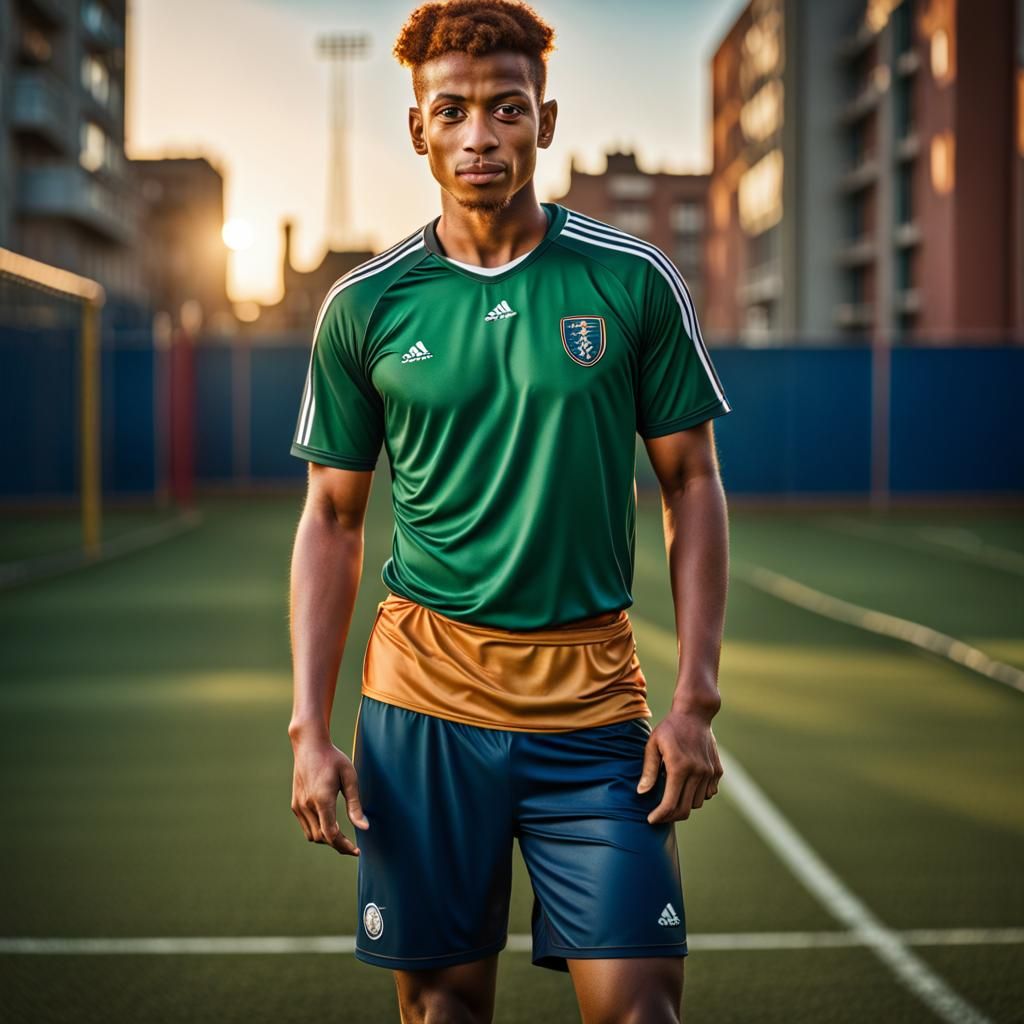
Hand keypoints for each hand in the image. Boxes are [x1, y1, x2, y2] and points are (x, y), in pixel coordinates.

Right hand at [290, 735, 368, 855]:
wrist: (309, 746)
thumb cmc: (333, 759)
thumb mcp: (350, 777)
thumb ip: (355, 804)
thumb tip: (364, 828)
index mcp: (322, 799)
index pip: (330, 834)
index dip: (344, 846)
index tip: (356, 850)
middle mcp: (307, 805)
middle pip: (322, 838)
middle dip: (337, 845)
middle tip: (352, 846)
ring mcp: (298, 806)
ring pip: (312, 835)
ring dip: (327, 840)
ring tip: (342, 836)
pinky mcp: (295, 805)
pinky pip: (306, 827)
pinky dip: (317, 832)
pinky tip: (329, 826)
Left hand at [637, 707, 723, 823]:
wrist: (695, 713)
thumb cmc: (669, 728)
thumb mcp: (653, 745)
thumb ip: (649, 771)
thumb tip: (641, 793)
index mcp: (679, 767)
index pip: (670, 804)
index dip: (660, 816)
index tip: (651, 819)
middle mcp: (698, 772)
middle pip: (685, 809)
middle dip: (670, 816)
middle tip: (659, 814)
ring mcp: (710, 772)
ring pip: (697, 803)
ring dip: (684, 803)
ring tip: (672, 793)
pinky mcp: (717, 771)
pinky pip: (708, 793)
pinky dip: (698, 794)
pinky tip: (687, 784)